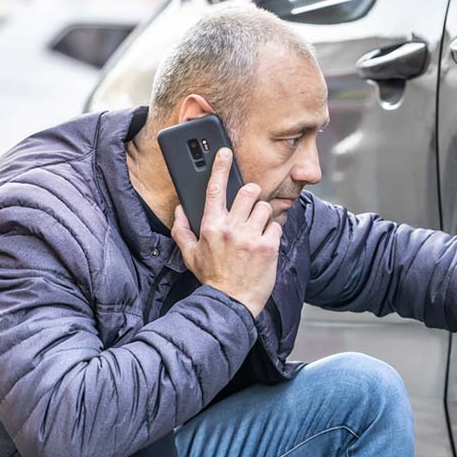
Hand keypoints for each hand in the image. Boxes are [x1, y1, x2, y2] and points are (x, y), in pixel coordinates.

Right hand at [171, 148, 280, 315]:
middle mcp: (231, 228)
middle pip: (248, 191)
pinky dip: (273, 232)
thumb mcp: (189, 255)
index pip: (215, 189)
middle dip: (251, 195)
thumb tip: (180, 209)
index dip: (220, 167)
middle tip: (249, 207)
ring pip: (265, 207)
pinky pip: (276, 226)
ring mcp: (251, 237)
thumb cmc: (212, 278)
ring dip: (263, 215)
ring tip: (256, 230)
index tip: (225, 153)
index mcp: (211, 227)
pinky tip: (265, 244)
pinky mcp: (269, 247)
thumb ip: (182, 230)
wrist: (231, 303)